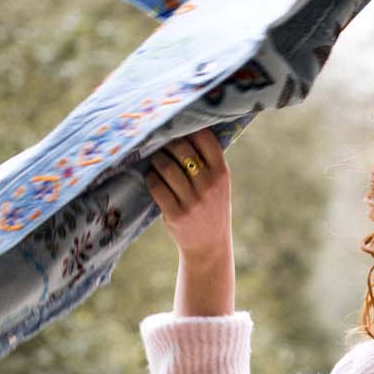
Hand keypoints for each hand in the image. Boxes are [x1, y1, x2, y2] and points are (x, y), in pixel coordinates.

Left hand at [145, 126, 231, 261]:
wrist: (209, 245)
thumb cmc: (212, 207)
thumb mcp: (220, 184)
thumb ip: (209, 161)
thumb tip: (184, 130)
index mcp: (222, 173)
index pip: (205, 138)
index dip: (189, 128)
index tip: (178, 127)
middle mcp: (209, 185)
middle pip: (181, 149)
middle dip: (167, 143)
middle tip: (161, 144)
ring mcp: (193, 201)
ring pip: (166, 167)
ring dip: (156, 160)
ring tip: (155, 160)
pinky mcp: (176, 214)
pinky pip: (156, 186)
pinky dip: (151, 178)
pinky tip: (153, 178)